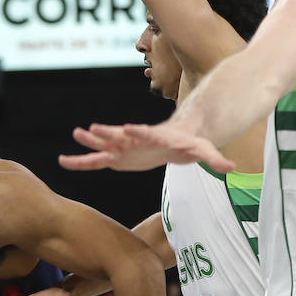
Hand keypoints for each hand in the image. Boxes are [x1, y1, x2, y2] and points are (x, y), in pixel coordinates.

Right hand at [59, 122, 235, 173]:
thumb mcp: (204, 150)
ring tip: (73, 136)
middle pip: (121, 135)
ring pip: (104, 145)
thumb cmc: (192, 143)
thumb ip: (214, 158)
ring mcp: (125, 147)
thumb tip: (232, 166)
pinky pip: (96, 161)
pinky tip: (63, 161)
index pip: (147, 133)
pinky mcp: (119, 158)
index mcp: (157, 136)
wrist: (181, 136)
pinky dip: (81, 162)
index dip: (138, 132)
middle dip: (107, 133)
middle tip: (90, 129)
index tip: (127, 129)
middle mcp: (137, 139)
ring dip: (90, 142)